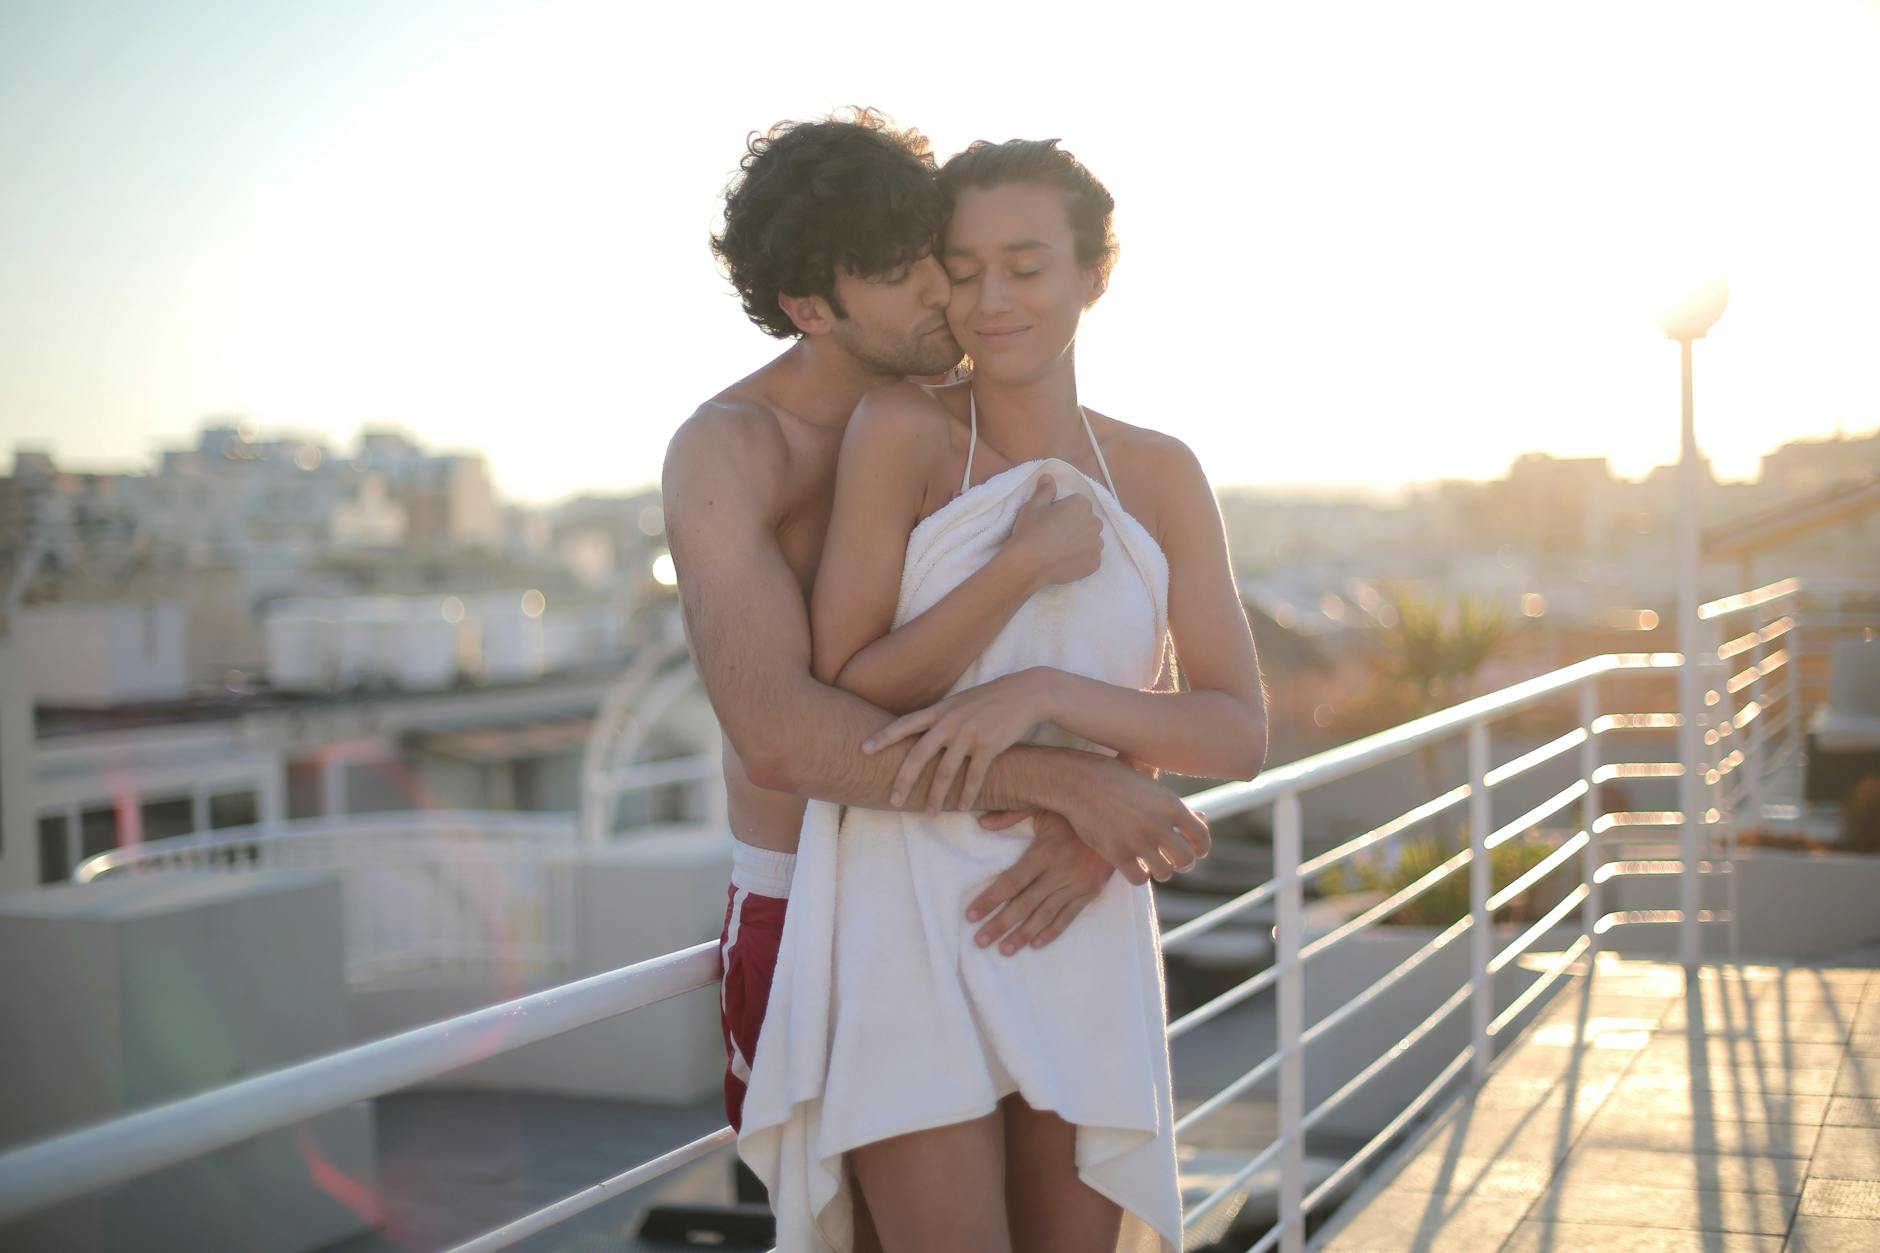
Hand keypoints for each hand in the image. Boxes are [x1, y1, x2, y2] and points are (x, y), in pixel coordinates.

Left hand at [864, 669, 1054, 812]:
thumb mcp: (959, 702)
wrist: (1025, 694)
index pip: (905, 724)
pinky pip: (974, 776)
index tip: (864, 750)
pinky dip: (967, 794)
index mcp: (940, 710)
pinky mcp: (989, 745)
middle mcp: (950, 721)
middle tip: (893, 800)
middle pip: (919, 754)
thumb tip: (919, 733)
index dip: (884, 737)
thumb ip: (940, 717)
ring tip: (930, 812)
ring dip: (936, 795)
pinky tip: (962, 806)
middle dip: (904, 780)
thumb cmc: (989, 700)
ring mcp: (969, 733)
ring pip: (945, 771)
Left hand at [965, 809, 1113, 954]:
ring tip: (1003, 950)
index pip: (1011, 881)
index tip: (971, 915)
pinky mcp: (1089, 893)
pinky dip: (1052, 932)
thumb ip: (1011, 814)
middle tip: (979, 941)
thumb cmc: (1074, 812)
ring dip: (1022, 935)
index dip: (990, 899)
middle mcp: (1058, 873)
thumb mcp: (1043, 806)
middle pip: (1024, 904)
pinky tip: (1035, 945)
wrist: (1118, 821)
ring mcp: (1075, 886)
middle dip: (999, 924)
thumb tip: (981, 823)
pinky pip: (1068, 917)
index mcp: (1044, 853)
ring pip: (1044, 915)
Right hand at [1004, 475, 1100, 588]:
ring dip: (1080, 542)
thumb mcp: (1034, 505)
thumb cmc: (1030, 531)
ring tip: (1060, 550)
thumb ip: (1046, 490)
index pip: (1077, 503)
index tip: (1051, 520)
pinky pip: (1090, 558)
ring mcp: (1097, 545)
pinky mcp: (1095, 564)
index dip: (1064, 511)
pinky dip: (1081, 559)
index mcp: (1082, 504)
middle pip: (1087, 521)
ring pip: (1090, 540)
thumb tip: (1049, 476)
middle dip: (1076, 525)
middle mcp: (1095, 523)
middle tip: (1055, 535)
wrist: (1028, 564)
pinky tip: (1065, 560)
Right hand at [1052, 754, 1209, 885]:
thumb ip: (1172, 801)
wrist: (1078, 781)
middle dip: (1182, 864)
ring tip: (1152, 864)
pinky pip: (1139, 878)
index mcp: (1171, 804)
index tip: (1195, 852)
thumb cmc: (1112, 777)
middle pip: (1186, 860)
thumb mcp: (1149, 781)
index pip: (1201, 836)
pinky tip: (1134, 867)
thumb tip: (1201, 817)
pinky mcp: (1117, 853)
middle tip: (1173, 862)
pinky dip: (1139, 875)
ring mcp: (1138, 840)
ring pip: (1164, 872)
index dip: (1201, 848)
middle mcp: (1159, 824)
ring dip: (1160, 871)